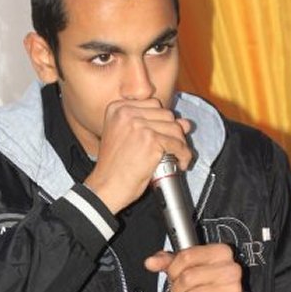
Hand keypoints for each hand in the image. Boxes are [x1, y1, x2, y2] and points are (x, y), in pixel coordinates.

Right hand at [85, 99, 191, 213]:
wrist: (105, 187)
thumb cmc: (113, 168)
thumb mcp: (125, 138)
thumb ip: (151, 125)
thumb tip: (185, 123)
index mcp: (117, 109)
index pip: (153, 104)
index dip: (162, 120)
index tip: (163, 133)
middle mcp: (127, 113)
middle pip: (166, 114)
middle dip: (173, 132)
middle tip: (171, 148)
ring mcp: (139, 125)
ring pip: (175, 127)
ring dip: (180, 143)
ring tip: (177, 156)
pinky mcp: (151, 140)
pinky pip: (178, 144)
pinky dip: (184, 155)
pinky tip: (181, 163)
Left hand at [145, 244, 244, 291]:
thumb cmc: (207, 286)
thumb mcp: (188, 268)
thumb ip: (168, 262)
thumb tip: (150, 262)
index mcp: (221, 253)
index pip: (186, 256)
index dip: (174, 269)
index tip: (175, 276)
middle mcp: (230, 269)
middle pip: (187, 277)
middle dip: (178, 290)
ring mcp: (233, 289)